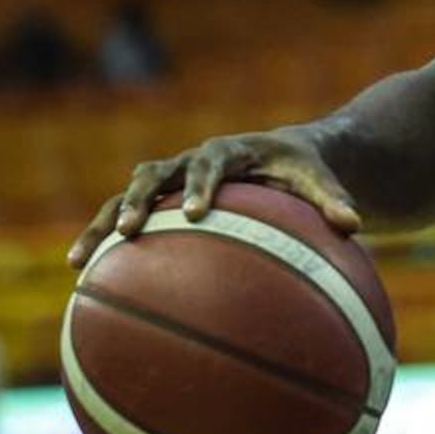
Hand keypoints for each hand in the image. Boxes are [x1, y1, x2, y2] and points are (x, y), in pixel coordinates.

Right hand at [66, 129, 360, 268]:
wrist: (280, 156)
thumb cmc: (302, 171)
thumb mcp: (320, 180)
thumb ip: (334, 200)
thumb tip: (356, 225)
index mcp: (229, 151)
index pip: (210, 162)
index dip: (201, 184)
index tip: (197, 211)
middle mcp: (190, 161)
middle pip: (154, 174)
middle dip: (139, 201)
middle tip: (130, 230)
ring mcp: (169, 181)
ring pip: (125, 197)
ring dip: (103, 225)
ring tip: (79, 261)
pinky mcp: (158, 202)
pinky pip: (125, 222)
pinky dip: (103, 246)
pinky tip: (83, 282)